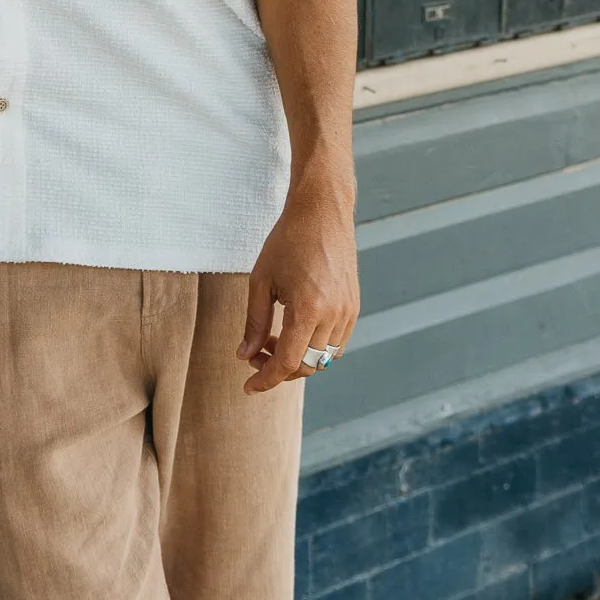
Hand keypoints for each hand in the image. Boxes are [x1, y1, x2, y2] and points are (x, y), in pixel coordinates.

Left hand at [237, 169, 358, 393]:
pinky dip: (314, 347)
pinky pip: (336, 343)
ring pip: (322, 358)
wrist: (322, 212)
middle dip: (278, 369)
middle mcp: (334, 316)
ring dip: (297, 359)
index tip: (248, 387)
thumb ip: (254, 322)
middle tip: (254, 356)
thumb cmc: (287, 241)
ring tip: (272, 339)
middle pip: (306, 366)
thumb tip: (245, 355)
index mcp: (309, 309)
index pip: (288, 362)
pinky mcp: (354, 307)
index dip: (266, 379)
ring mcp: (348, 313)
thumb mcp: (261, 280)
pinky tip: (294, 330)